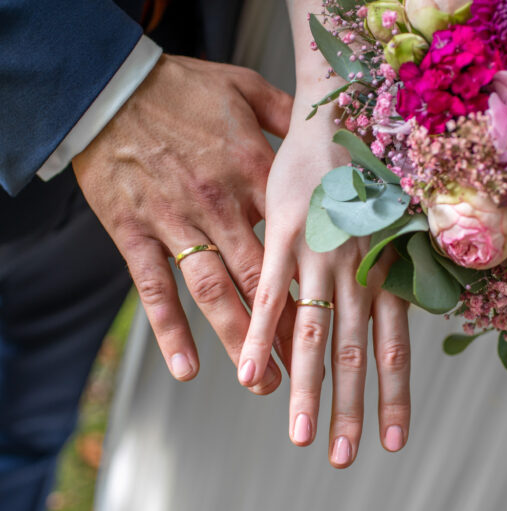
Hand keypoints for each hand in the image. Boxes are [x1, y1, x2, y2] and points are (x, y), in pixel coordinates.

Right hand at [72, 55, 294, 393]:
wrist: (111, 87)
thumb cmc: (183, 89)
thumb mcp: (246, 91)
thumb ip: (289, 119)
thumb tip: (327, 137)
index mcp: (254, 173)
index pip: (296, 239)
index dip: (320, 281)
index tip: (341, 316)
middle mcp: (221, 204)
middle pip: (263, 278)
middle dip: (287, 329)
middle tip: (309, 370)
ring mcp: (177, 221)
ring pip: (216, 291)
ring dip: (241, 340)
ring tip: (264, 383)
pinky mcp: (135, 232)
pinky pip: (155, 288)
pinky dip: (170, 329)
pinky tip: (187, 368)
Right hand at [237, 99, 411, 467]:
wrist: (344, 113)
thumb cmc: (373, 169)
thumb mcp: (400, 221)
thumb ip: (399, 268)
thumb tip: (407, 308)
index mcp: (388, 272)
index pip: (395, 348)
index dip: (393, 397)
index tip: (390, 441)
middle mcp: (359, 271)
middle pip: (355, 353)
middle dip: (349, 409)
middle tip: (342, 457)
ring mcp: (320, 254)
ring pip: (314, 333)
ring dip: (307, 387)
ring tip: (302, 435)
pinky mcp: (283, 233)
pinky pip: (269, 293)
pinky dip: (257, 336)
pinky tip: (247, 374)